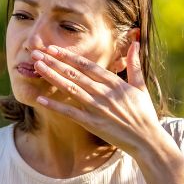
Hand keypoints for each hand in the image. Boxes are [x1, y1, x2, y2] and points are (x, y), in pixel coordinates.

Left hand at [31, 41, 163, 157]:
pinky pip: (70, 113)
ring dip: (52, 77)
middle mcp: (103, 93)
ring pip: (70, 89)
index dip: (69, 56)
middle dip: (54, 62)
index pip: (87, 65)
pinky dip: (55, 106)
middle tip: (37, 53)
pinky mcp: (92, 123)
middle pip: (74, 74)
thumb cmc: (144, 113)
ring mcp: (96, 108)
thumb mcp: (140, 86)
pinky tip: (40, 98)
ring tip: (37, 67)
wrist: (146, 140)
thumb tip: (136, 43)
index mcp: (114, 83)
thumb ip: (134, 64)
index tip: (54, 48)